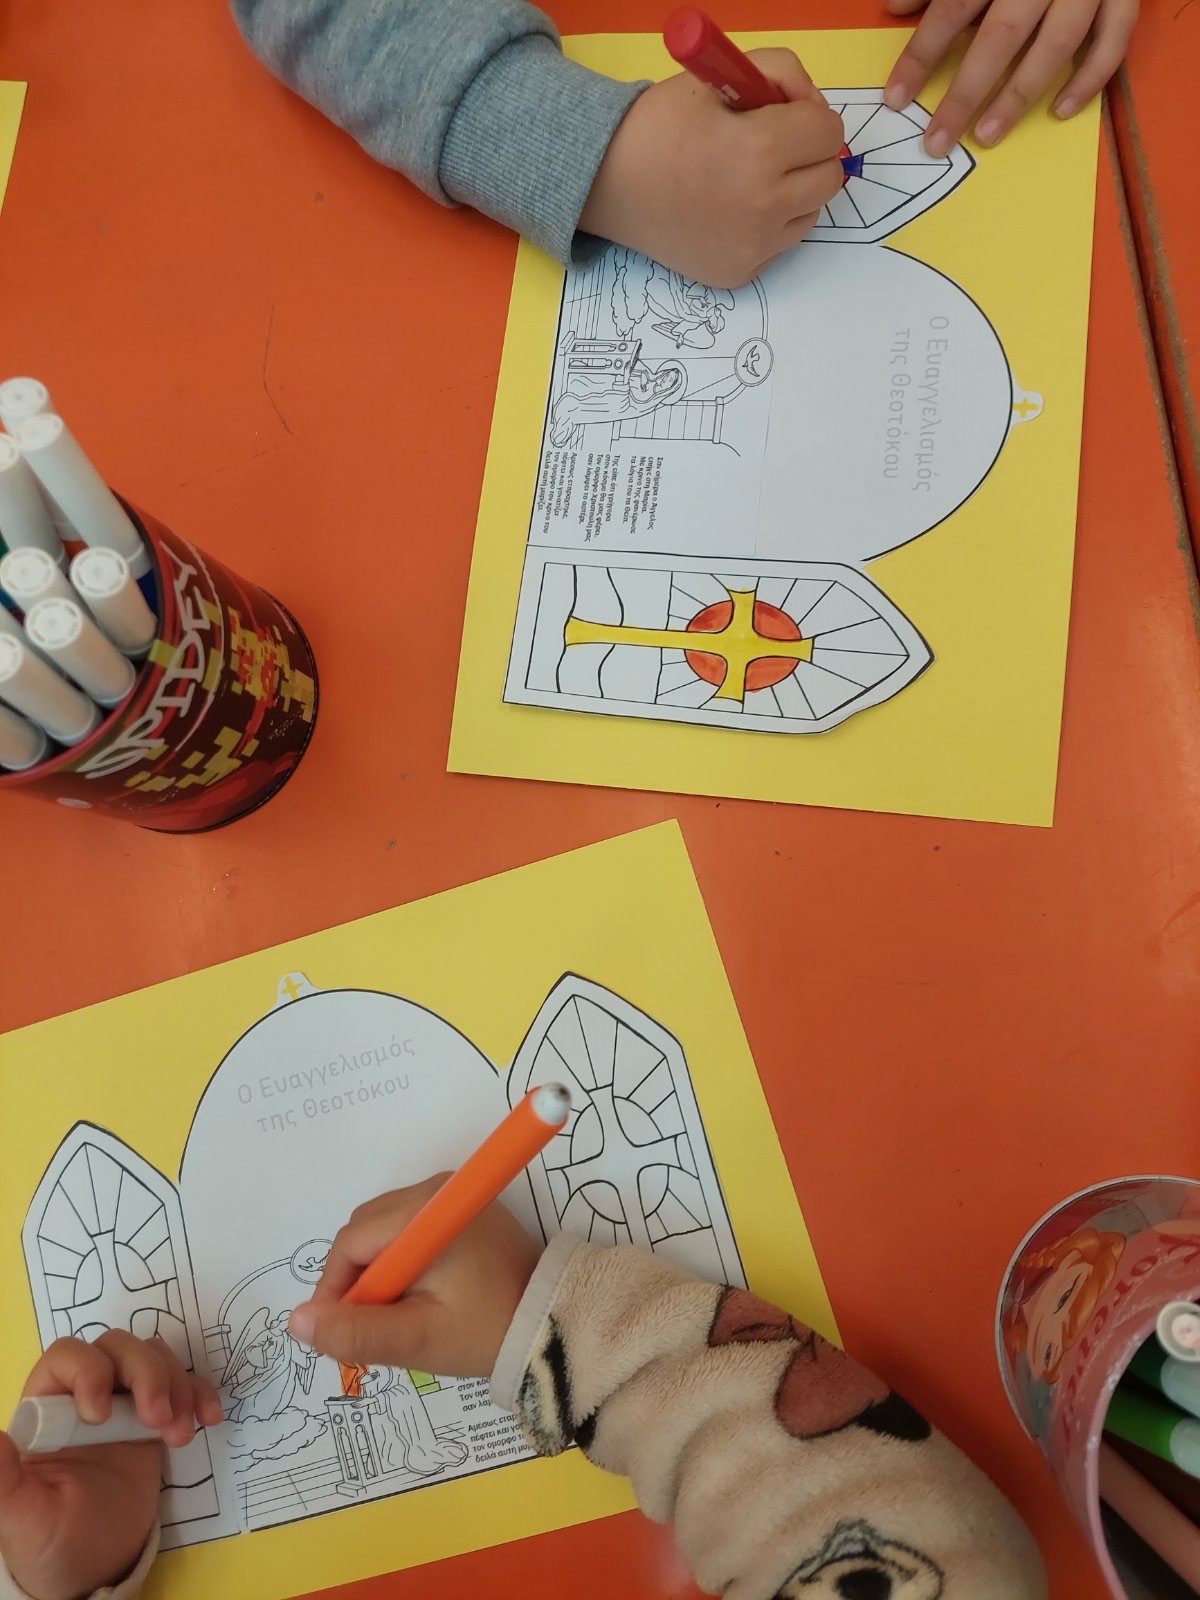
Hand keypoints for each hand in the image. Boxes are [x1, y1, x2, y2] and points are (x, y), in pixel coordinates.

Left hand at [0, 1333, 221, 1599]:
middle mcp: (86, 1394)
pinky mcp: (157, 1418)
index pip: (68, 1357)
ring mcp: (125, 1403)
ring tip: (180, 1434)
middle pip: (119, 1347)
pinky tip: (208, 1419)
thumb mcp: (21, 1517)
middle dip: (147, 1374)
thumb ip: (3, 1482)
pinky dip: (200, 1395)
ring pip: (153, 1357)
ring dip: (176, 1385)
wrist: (94, 1565)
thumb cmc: (50, 1540)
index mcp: (47, 1407)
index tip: (101, 1416)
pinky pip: (184, 1385)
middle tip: (159, 1420)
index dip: (89, 1371)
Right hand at [288, 1176, 541, 1378]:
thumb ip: (358, 1332)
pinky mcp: (458, 1208)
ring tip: (402, 1319)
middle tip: (378, 1332)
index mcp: (425, 1210)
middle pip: (363, 1233)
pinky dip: (400, 1265)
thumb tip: (298, 1321)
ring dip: (379, 1276)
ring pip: (381, 1233)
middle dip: (358, 1284)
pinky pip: (405, 1232)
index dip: (336, 1290)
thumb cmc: (487, 1329)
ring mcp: (448, 1195)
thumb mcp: (419, 1339)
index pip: (351, 1243)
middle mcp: (435, 1188)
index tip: (340, 1335)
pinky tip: (419, 1299)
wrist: (554, 1321)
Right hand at [580, 51, 844, 289]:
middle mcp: (762, 207)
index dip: (808, 114)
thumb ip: (781, 74)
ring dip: (794, 192)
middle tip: (774, 146)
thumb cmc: (659, 126)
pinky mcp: (740, 273)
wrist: (607, 185)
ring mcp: (752, 248)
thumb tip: (814, 107)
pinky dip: (768, 225)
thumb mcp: (719, 77)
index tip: (781, 113)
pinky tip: (732, 209)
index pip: (828, 132)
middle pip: (830, 178)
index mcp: (759, 151)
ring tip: (750, 179)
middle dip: (810, 155)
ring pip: (810, 213)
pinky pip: (780, 244)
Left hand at [884, 0, 1138, 151]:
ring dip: (1018, 96)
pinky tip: (1060, 110)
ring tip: (986, 136)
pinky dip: (1090, 78)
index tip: (897, 98)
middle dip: (965, 94)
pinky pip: (1114, 39)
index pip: (953, 7)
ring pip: (1055, 44)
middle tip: (937, 141)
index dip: (922, 55)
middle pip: (1001, 35)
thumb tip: (896, 7)